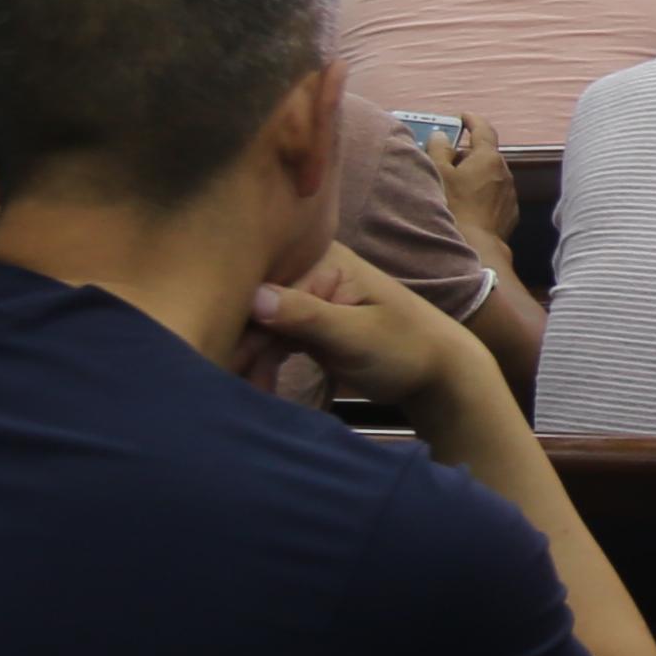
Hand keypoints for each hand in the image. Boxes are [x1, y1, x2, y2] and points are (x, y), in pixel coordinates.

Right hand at [245, 246, 504, 417]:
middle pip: (256, 306)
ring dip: (248, 360)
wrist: (437, 373)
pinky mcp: (307, 326)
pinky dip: (262, 364)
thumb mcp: (357, 334)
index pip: (264, 284)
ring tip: (241, 394)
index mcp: (325, 261)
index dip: (237, 319)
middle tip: (225, 383)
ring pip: (259, 327)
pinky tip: (256, 389)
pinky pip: (272, 341)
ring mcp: (307, 299)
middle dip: (239, 345)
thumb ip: (308, 316)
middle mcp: (310, 272)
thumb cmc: (406, 348)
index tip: (218, 353)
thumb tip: (255, 298)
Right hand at [432, 117, 516, 253]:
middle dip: (466, 154)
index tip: (463, 117)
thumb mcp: (439, 174)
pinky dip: (482, 192)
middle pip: (484, 154)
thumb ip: (439, 149)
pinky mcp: (510, 210)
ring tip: (454, 186)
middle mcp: (504, 171)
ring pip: (490, 175)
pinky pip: (494, 193)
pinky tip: (467, 204)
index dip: (472, 120)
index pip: (483, 129)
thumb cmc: (455, 206)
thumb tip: (441, 136)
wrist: (477, 245)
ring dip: (474, 175)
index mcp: (488, 157)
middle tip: (446, 161)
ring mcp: (509, 191)